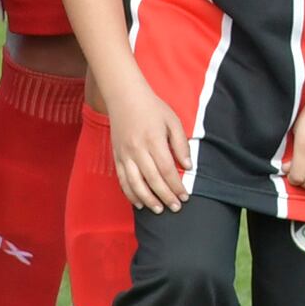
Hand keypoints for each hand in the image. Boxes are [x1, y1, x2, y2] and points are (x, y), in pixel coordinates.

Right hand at [104, 78, 189, 211]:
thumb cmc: (152, 107)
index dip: (177, 186)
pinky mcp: (116, 156)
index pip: (167, 170)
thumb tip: (187, 167)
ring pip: (135, 183)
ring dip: (147, 199)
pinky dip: (130, 193)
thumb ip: (181, 144)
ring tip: (158, 210)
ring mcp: (124, 154)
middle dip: (165, 196)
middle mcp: (137, 149)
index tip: (185, 196)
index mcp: (153, 140)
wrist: (124, 95)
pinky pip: (122, 179)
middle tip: (175, 207)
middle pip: (152, 180)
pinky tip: (139, 203)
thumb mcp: (173, 121)